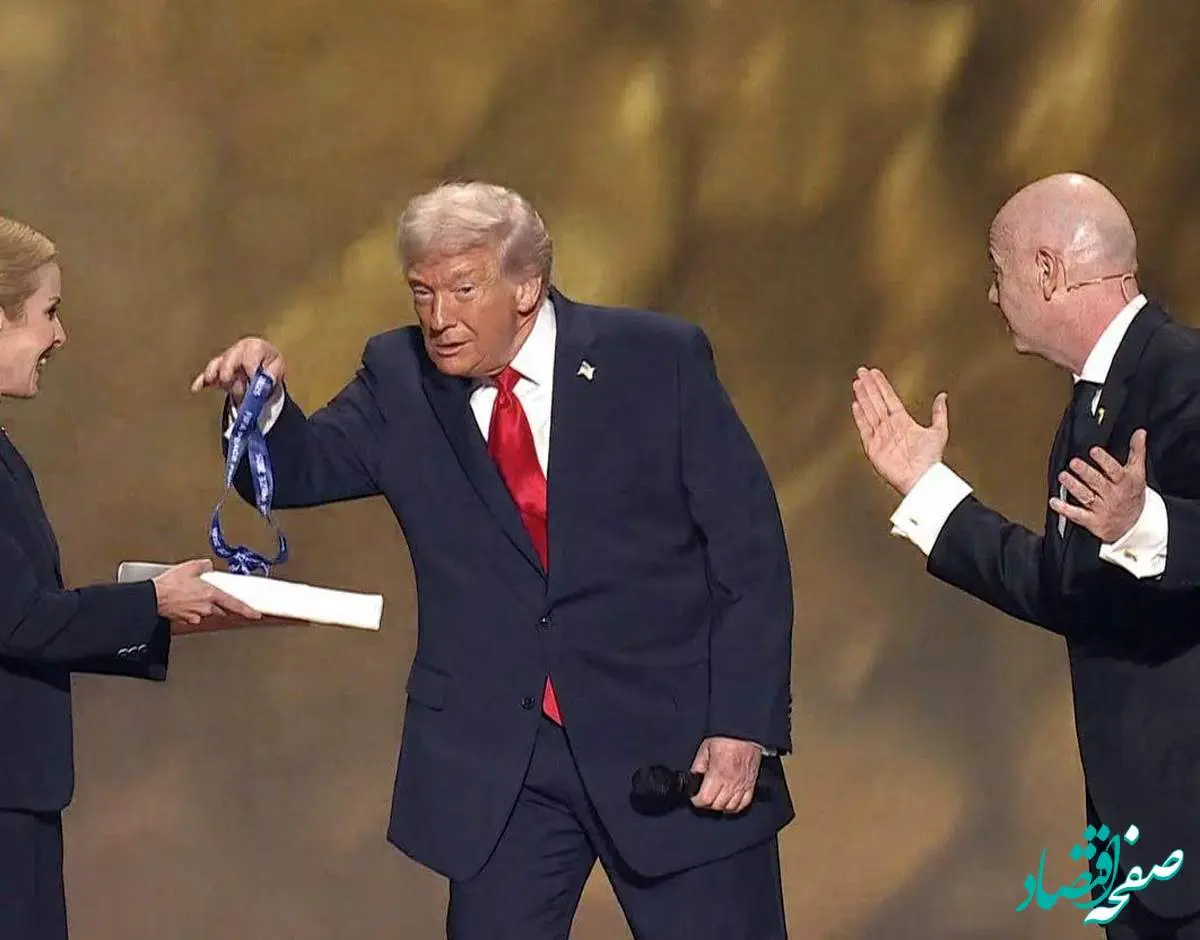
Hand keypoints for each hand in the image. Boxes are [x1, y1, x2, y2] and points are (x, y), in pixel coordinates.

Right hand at [151, 559, 261, 630]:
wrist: (152, 598)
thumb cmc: (168, 584)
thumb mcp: (189, 567)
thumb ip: (204, 566)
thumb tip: (208, 566)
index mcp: (211, 594)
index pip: (234, 604)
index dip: (247, 610)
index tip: (256, 614)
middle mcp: (206, 608)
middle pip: (221, 609)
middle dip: (219, 604)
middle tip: (208, 595)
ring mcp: (196, 616)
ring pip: (207, 613)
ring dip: (204, 606)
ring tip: (191, 596)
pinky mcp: (186, 620)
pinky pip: (194, 616)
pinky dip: (192, 610)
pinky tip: (184, 602)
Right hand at [191, 337, 285, 403]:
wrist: (263, 365)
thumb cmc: (270, 365)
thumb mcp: (277, 369)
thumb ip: (272, 374)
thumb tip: (266, 380)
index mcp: (255, 346)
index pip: (251, 353)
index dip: (251, 367)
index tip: (253, 378)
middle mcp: (239, 350)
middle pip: (230, 357)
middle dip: (228, 368)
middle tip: (228, 379)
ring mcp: (226, 359)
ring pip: (218, 364)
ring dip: (215, 373)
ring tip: (213, 380)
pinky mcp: (218, 370)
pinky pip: (208, 375)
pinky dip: (202, 381)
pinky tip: (197, 388)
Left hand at [689, 736, 761, 813]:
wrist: (744, 735)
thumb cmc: (726, 739)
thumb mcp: (705, 749)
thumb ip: (698, 765)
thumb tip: (694, 777)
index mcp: (718, 774)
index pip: (706, 799)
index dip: (697, 801)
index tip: (695, 798)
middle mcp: (731, 783)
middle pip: (717, 805)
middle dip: (707, 804)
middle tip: (703, 798)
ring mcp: (742, 785)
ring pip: (730, 808)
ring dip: (721, 806)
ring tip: (715, 800)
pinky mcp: (751, 785)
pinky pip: (744, 804)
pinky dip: (735, 807)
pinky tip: (729, 803)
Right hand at [851, 367, 947, 494]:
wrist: (921, 478)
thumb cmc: (931, 460)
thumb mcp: (939, 432)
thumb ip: (939, 413)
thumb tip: (943, 396)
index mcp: (903, 422)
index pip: (889, 398)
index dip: (882, 385)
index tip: (875, 373)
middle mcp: (890, 427)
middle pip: (877, 402)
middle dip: (869, 386)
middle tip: (861, 371)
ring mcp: (880, 436)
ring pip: (869, 411)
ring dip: (863, 396)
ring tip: (857, 383)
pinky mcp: (873, 447)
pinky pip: (864, 428)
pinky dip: (860, 416)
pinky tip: (855, 404)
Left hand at [1051, 429, 1147, 542]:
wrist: (1134, 525)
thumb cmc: (1132, 494)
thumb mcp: (1138, 473)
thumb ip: (1137, 451)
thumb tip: (1140, 432)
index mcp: (1124, 482)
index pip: (1114, 470)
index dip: (1104, 461)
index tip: (1094, 451)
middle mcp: (1113, 495)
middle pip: (1098, 483)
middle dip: (1085, 472)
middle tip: (1074, 462)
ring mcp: (1102, 508)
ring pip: (1086, 497)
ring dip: (1074, 487)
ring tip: (1063, 476)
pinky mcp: (1092, 521)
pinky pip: (1078, 515)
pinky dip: (1065, 510)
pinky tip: (1054, 502)